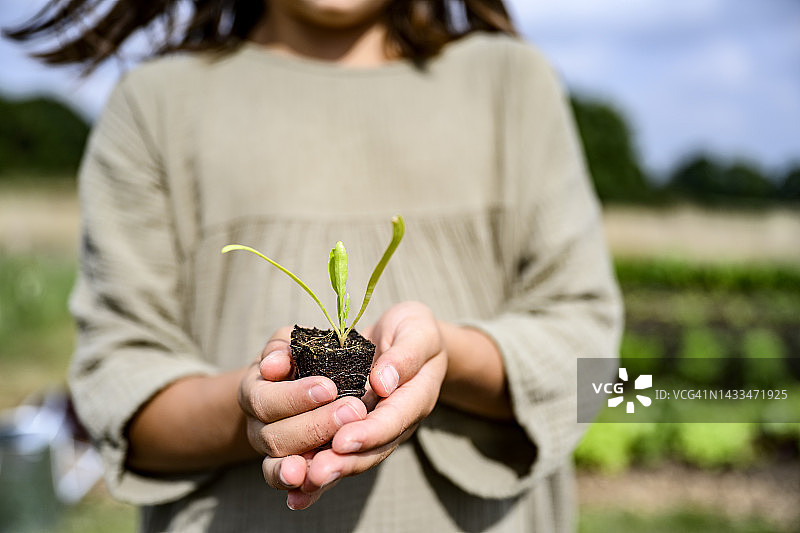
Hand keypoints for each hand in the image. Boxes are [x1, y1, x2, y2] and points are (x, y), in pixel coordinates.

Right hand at [238, 327, 367, 506]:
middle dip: (314, 424)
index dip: (294, 396)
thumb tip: (273, 366)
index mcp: (256, 389)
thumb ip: (283, 347)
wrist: (316, 381)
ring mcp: (276, 451)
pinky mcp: (296, 469)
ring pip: (282, 464)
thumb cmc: (304, 354)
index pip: (266, 399)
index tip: (329, 387)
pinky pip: (294, 484)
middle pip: (275, 436)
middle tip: (353, 410)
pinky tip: (311, 488)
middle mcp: (259, 425)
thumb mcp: (292, 341)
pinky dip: (302, 489)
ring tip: (336, 454)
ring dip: (310, 460)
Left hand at [289, 301, 447, 508]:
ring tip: (300, 479)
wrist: (406, 341)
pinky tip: (294, 495)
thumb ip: (406, 355)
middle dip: (341, 462)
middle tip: (315, 472)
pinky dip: (313, 475)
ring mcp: (367, 428)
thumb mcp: (418, 332)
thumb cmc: (413, 332)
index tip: (343, 440)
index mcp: (413, 399)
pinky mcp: (346, 429)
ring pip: (346, 458)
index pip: (392, 420)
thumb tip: (383, 381)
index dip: (368, 433)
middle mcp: (390, 422)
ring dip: (322, 470)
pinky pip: (330, 454)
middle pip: (367, 451)